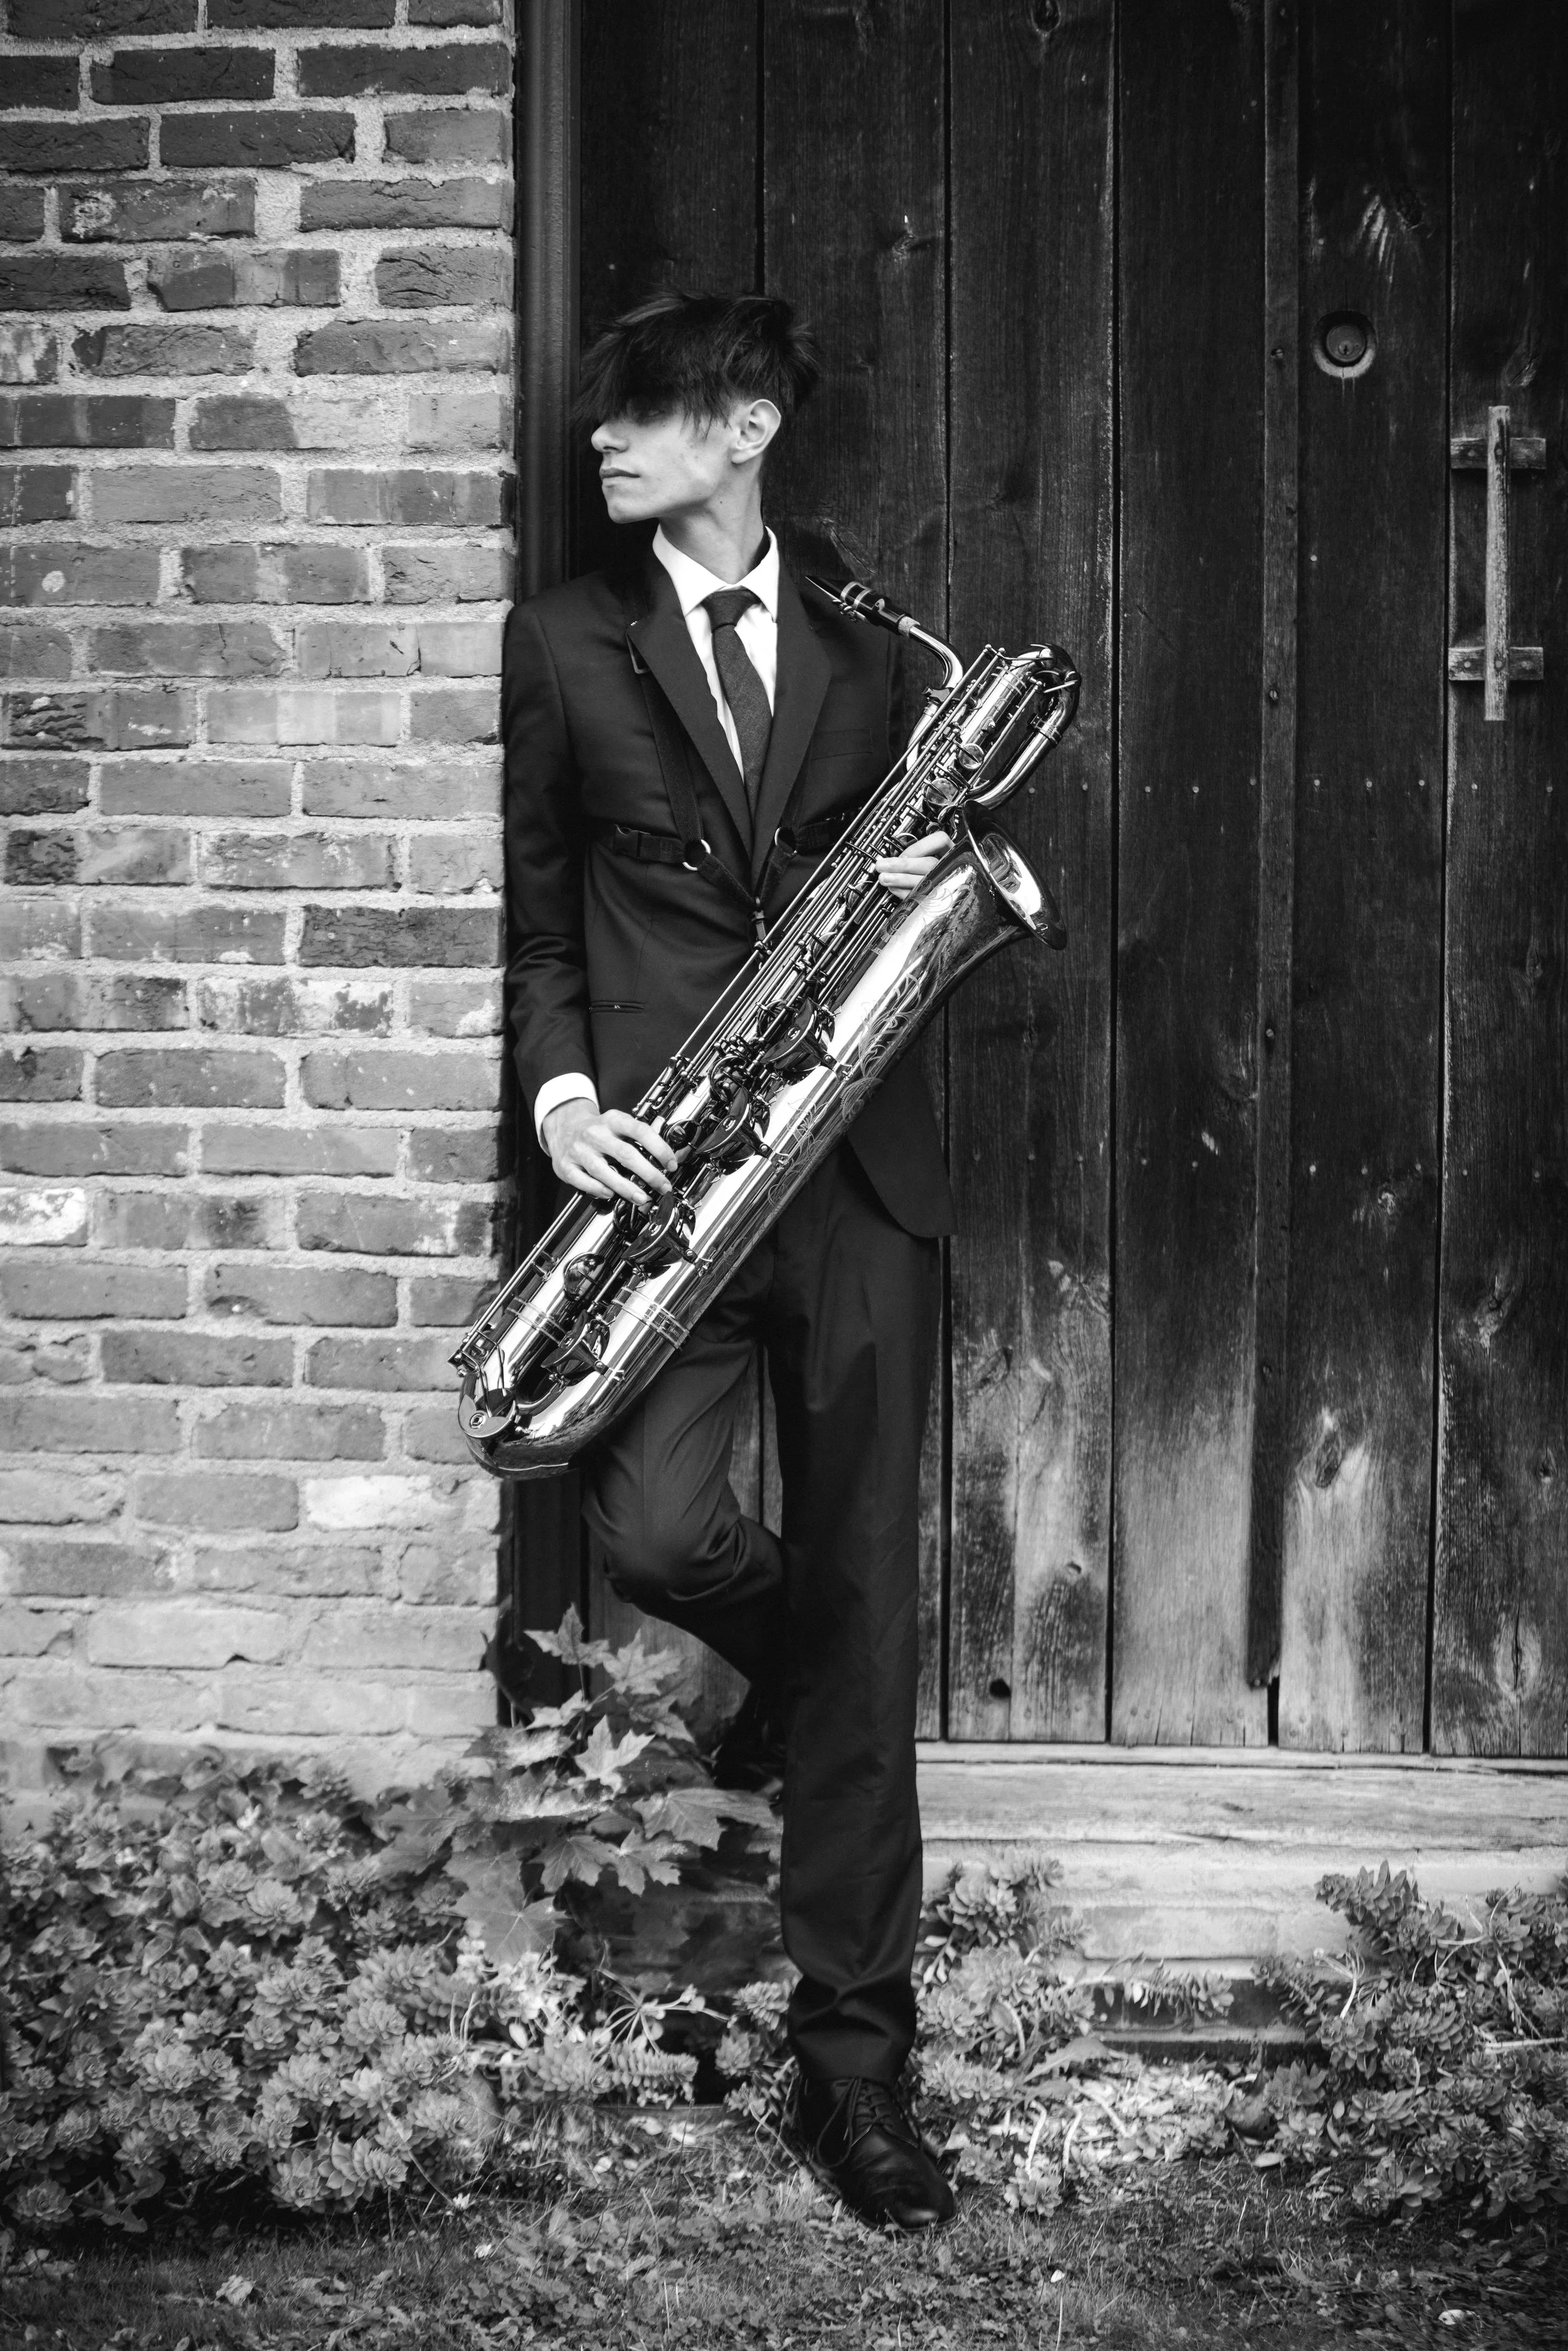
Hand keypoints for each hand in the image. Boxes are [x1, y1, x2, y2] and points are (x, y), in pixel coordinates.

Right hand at [541, 1099, 675, 1204]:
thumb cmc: (596, 1130)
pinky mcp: (566, 1166)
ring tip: (642, 1197)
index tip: (671, 1164)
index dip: (659, 1148)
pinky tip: (611, 1194)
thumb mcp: (617, 1124)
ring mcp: (579, 1150)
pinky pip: (584, 1182)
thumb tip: (666, 1156)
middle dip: (649, 1173)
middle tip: (662, 1186)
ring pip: (604, 1171)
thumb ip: (638, 1138)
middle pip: (625, 1154)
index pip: (640, 1131)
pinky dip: (599, 1190)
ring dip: (626, 1188)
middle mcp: (595, 1134)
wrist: (563, 1127)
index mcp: (612, 1120)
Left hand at [874, 828, 951, 899]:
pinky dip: (905, 893)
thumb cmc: (929, 873)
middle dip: (903, 865)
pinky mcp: (938, 899)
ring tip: (884, 878)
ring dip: (901, 879)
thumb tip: (891, 860)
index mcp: (948, 852)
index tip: (902, 854)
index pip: (940, 841)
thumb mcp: (924, 859)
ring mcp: (946, 883)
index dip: (919, 848)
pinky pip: (922, 896)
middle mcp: (950, 866)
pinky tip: (894, 888)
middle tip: (883, 866)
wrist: (943, 898)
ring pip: (925, 880)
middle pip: (930, 863)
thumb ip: (913, 856)